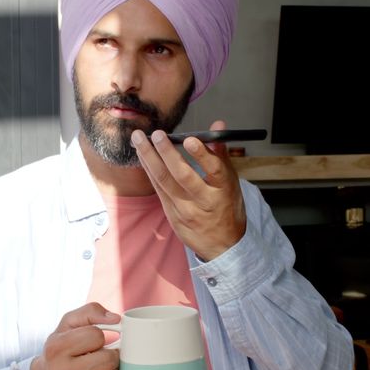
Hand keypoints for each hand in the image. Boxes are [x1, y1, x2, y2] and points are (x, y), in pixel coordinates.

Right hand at [29, 302, 120, 369]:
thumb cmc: (61, 348)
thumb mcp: (68, 324)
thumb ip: (91, 311)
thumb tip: (116, 318)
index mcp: (56, 348)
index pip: (95, 335)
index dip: (98, 335)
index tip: (92, 340)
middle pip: (108, 359)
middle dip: (110, 353)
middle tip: (103, 353)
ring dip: (112, 369)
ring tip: (101, 366)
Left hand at [131, 119, 246, 261]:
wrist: (222, 245)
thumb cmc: (227, 205)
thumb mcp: (230, 181)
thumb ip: (220, 153)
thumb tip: (218, 124)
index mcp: (224, 190)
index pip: (214, 170)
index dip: (202, 154)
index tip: (189, 139)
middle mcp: (205, 201)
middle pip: (183, 176)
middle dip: (167, 153)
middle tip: (156, 134)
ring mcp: (186, 211)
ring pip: (164, 182)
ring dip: (149, 158)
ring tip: (139, 139)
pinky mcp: (172, 216)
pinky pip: (158, 190)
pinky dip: (149, 170)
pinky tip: (141, 155)